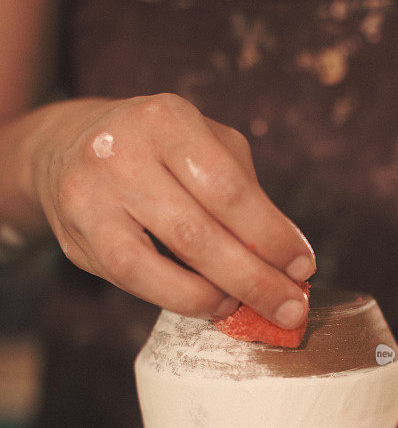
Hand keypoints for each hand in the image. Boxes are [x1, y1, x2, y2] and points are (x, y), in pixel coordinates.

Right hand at [33, 94, 314, 324]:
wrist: (65, 149)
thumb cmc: (157, 151)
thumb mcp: (204, 145)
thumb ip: (245, 193)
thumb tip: (286, 261)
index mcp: (167, 119)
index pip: (231, 189)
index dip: (272, 236)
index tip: (303, 267)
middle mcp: (123, 152)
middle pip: (200, 232)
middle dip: (255, 279)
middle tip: (290, 308)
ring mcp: (92, 196)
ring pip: (163, 263)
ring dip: (217, 296)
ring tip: (246, 307)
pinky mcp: (78, 237)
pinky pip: (136, 281)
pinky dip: (180, 299)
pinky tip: (209, 302)